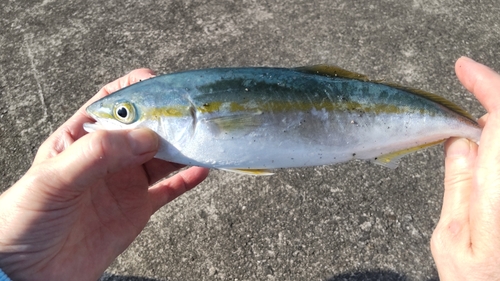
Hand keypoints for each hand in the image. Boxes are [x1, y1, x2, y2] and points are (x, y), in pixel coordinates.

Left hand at [0, 69, 208, 280]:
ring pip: (163, 157)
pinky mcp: (137, 209)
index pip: (114, 103)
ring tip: (203, 139)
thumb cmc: (25, 221)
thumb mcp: (53, 179)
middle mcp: (107, 158)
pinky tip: (202, 170)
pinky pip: (169, 189)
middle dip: (170, 119)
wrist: (30, 275)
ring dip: (184, 148)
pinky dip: (187, 179)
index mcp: (81, 139)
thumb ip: (98, 154)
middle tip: (193, 116)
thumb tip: (145, 137)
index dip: (139, 90)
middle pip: (146, 128)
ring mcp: (124, 183)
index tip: (164, 87)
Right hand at [431, 57, 499, 279]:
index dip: (488, 84)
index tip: (464, 68)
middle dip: (493, 107)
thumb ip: (459, 185)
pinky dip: (498, 147)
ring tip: (474, 140)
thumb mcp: (451, 239)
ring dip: (496, 130)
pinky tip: (488, 155)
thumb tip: (460, 140)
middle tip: (464, 116)